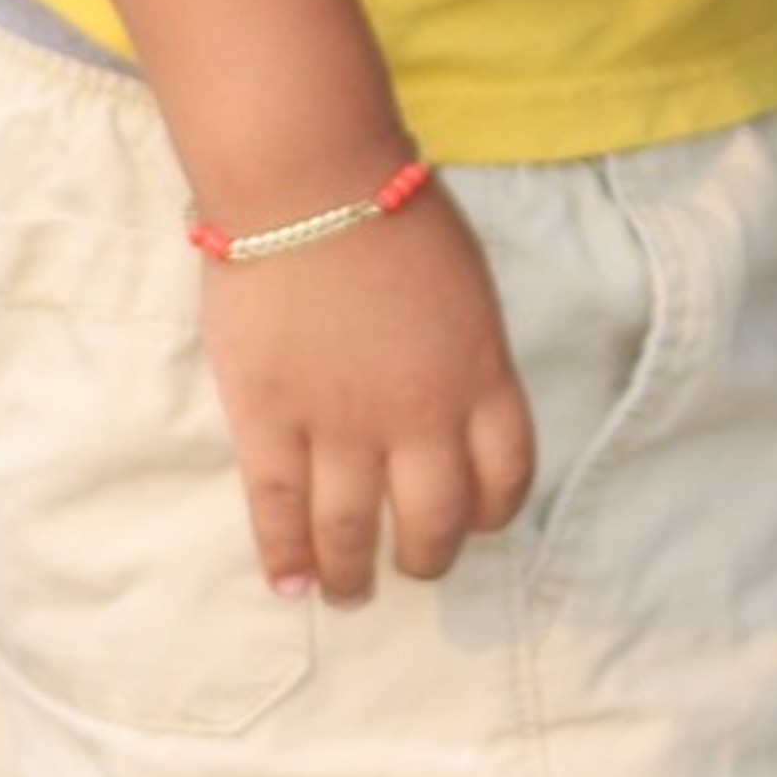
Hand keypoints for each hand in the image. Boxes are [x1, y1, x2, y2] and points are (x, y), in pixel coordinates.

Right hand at [194, 187, 530, 602]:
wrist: (311, 183)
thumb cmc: (393, 212)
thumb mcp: (468, 287)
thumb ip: (465, 353)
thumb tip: (454, 400)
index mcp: (481, 375)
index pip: (507, 473)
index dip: (494, 510)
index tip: (478, 520)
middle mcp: (419, 415)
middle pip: (436, 519)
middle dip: (428, 556)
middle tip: (414, 567)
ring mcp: (340, 423)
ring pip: (351, 529)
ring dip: (352, 574)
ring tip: (349, 593)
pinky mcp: (269, 419)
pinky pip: (279, 509)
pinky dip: (284, 557)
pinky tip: (290, 585)